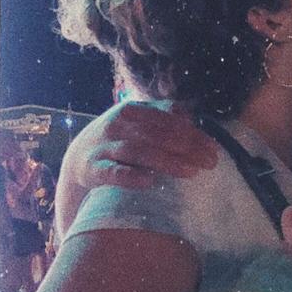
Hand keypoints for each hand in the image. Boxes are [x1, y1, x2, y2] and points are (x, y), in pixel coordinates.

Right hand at [73, 101, 220, 192]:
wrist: (77, 158)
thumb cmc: (118, 139)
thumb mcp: (138, 122)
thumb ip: (164, 117)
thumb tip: (191, 118)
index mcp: (133, 110)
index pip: (168, 119)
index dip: (193, 133)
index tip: (214, 149)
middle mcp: (118, 125)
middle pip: (157, 135)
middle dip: (187, 148)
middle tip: (210, 163)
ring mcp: (105, 146)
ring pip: (138, 151)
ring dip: (166, 161)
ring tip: (191, 172)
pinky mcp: (93, 169)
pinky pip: (112, 172)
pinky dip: (130, 176)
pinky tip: (149, 182)